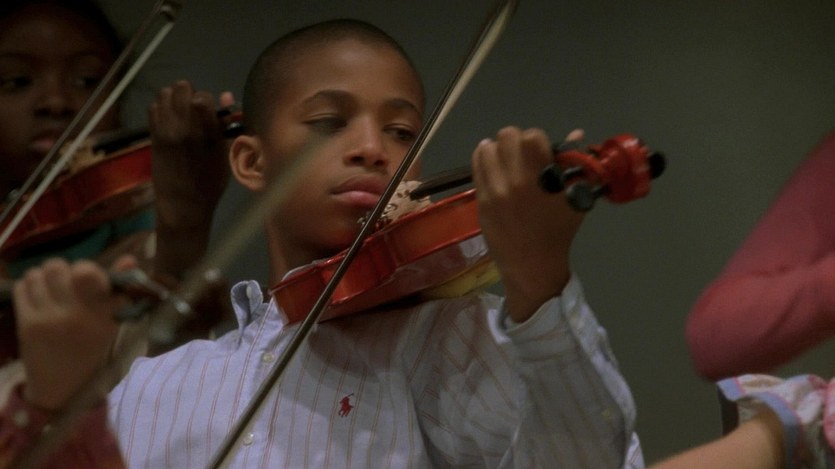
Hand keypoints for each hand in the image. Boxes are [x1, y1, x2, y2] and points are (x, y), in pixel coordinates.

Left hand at [13, 256, 134, 409]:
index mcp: (101, 314)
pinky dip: (29, 286)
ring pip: (37, 274)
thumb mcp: (111, 322)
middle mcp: (74, 315)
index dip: (86, 269)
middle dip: (62, 270)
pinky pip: (22, 287)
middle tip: (66, 283)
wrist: (61, 384)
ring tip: (50, 289)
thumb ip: (119, 290)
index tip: (88, 278)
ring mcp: (48, 319)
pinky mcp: (27, 323)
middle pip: (58, 267)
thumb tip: (129, 258)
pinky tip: (38, 297)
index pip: (88, 274)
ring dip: (44, 277)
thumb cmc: (90, 348)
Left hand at [149, 80, 232, 276]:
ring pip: (164, 94)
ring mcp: (166, 131)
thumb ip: (225, 124)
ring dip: (173, 99)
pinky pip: (153, 108)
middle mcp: (185, 128)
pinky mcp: (153, 136)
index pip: (202, 97)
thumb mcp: (225, 154)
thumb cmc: (210, 182)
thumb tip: (227, 95)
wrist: (183, 206)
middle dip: (189, 93)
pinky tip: (168, 121)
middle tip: (192, 109)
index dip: (206, 100)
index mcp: (207, 134)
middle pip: (181, 88)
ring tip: (179, 113)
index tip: (208, 111)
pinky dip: (161, 109)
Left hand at [471, 127, 584, 321]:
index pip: (532, 136)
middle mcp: (518, 181)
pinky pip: (476, 167)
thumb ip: (576, 165)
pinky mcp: (481, 200)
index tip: (539, 152)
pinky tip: (493, 167)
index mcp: (544, 179)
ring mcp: (496, 191)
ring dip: (497, 150)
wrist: (532, 264)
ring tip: (505, 161)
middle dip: (515, 141)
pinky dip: (484, 161)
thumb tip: (576, 133)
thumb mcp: (575, 198)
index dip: (536, 140)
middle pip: (507, 136)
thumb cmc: (558, 231)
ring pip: (487, 148)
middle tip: (520, 155)